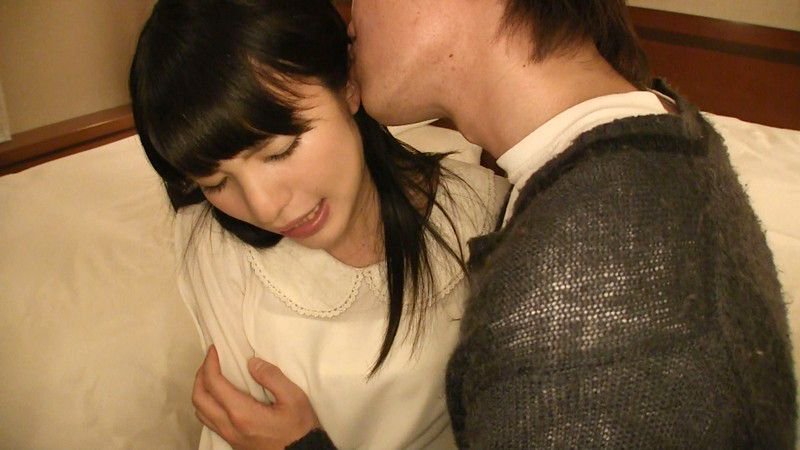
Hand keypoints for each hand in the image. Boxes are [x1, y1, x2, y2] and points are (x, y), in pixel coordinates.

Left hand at [193, 346, 320, 449]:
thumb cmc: (300, 428)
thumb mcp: (294, 398)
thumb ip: (272, 377)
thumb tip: (252, 363)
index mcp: (242, 413)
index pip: (214, 384)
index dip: (209, 363)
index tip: (214, 348)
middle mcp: (230, 426)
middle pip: (199, 398)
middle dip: (200, 375)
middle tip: (211, 359)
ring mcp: (229, 436)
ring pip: (201, 412)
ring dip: (201, 390)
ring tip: (212, 376)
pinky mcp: (233, 442)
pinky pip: (209, 421)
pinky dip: (207, 404)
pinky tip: (221, 397)